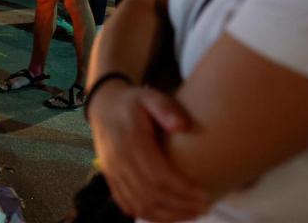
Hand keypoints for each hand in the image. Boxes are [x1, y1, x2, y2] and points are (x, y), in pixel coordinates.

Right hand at [89, 83, 209, 220]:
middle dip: (179, 206)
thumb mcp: (150, 96)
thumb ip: (166, 108)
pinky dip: (148, 214)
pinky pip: (127, 203)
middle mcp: (119, 160)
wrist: (103, 105)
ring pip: (139, 204)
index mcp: (131, 141)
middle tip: (204, 207)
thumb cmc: (133, 102)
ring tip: (191, 214)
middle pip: (150, 195)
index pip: (158, 175)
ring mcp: (112, 172)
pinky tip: (168, 215)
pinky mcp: (110, 178)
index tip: (204, 195)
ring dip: (166, 215)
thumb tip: (182, 126)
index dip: (181, 190)